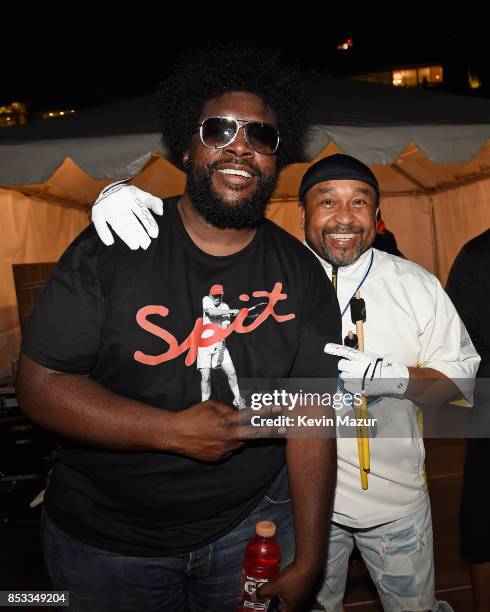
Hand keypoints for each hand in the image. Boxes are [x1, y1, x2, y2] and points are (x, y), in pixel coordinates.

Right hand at [92, 181, 162, 249]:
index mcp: (131, 197)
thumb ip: (154, 202)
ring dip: (126, 236)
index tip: (154, 234)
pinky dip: (103, 232)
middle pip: (130, 220)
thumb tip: (160, 212)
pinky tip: (110, 242)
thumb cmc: (130, 196)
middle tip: (146, 244)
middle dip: (138, 233)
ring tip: (135, 246)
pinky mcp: (97, 211)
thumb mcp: (143, 195)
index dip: (148, 223)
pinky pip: (99, 223)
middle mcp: (119, 201)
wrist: (109, 188)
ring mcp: (107, 206)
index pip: (141, 211)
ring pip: (117, 223)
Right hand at [166, 401, 283, 460]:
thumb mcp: (210, 405)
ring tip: (222, 429)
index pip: (251, 416)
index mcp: (227, 422)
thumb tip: (236, 413)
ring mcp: (224, 450)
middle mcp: (228, 438)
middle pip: (254, 434)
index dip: (266, 411)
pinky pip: (229, 449)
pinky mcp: (218, 458)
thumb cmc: (191, 416)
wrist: (174, 434)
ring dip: (240, 436)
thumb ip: (227, 409)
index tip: (278, 408)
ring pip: (240, 442)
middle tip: (284, 429)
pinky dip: (227, 443)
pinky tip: (213, 438)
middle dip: (270, 431)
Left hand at [257, 562, 319, 611]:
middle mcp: (296, 606)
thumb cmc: (293, 579)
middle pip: (281, 609)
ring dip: (276, 598)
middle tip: (262, 600)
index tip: (261, 607)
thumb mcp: (275, 585)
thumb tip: (253, 596)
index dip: (268, 610)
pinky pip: (288, 594)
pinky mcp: (300, 589)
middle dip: (271, 604)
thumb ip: (263, 592)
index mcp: (291, 610)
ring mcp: (299, 597)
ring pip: (284, 601)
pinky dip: (280, 591)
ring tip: (266, 593)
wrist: (308, 565)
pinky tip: (275, 584)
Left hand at [324, 343, 408, 395]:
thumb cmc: (383, 367)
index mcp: (361, 358)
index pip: (345, 352)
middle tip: (349, 367)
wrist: (392, 380)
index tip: (327, 348)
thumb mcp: (373, 356)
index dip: (335, 350)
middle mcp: (357, 368)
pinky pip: (346, 386)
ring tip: (356, 376)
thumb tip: (353, 354)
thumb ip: (362, 354)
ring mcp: (357, 379)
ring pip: (343, 376)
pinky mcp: (357, 389)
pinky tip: (357, 383)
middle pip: (340, 365)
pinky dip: (350, 385)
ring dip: (347, 376)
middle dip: (343, 366)